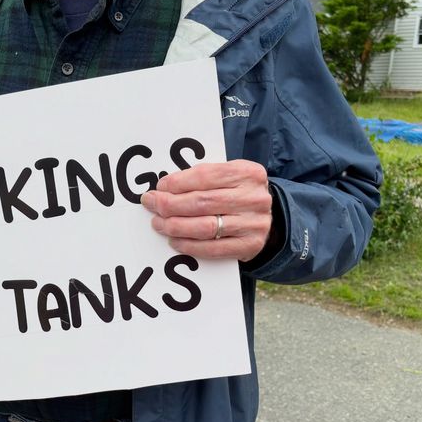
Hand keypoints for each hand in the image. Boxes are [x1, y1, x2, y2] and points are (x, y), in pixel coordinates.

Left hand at [140, 160, 272, 261]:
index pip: (205, 176)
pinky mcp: (249, 246)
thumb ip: (202, 178)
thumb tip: (164, 188)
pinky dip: (189, 245)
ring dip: (175, 226)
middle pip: (202, 202)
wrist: (270, 219)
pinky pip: (212, 248)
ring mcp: (253, 223)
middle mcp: (253, 198)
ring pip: (205, 226)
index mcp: (247, 173)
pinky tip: (174, 240)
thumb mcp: (229, 177)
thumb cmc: (238, 194)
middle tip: (152, 204)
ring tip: (159, 223)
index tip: (159, 187)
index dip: (177, 183)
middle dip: (170, 204)